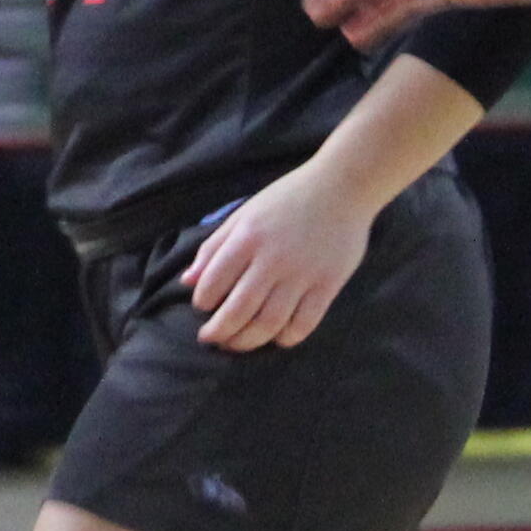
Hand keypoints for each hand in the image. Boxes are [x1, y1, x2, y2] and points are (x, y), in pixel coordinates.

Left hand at [185, 165, 374, 352]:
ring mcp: (302, 274)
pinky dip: (286, 338)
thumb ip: (214, 247)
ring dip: (247, 341)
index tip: (202, 308)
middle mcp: (272, 259)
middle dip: (219, 331)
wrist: (342, 187)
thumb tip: (188, 281)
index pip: (214, 282)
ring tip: (236, 343)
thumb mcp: (244, 214)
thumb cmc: (288, 199)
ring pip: (269, 323)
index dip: (203, 302)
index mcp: (247, 238)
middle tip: (211, 338)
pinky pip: (304, 323)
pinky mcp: (328, 284)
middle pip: (239, 310)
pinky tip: (276, 338)